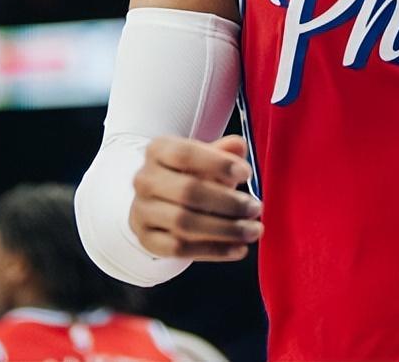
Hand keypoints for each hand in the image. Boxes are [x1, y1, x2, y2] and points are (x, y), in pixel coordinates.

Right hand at [129, 134, 262, 260]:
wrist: (158, 203)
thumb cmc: (188, 175)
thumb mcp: (205, 158)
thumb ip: (223, 151)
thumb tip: (239, 146)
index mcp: (158, 151)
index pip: (185, 154)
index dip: (218, 163)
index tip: (247, 173)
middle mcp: (145, 180)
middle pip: (187, 191)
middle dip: (228, 202)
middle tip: (256, 207)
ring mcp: (142, 212)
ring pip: (184, 223)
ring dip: (225, 229)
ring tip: (253, 230)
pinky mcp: (147, 240)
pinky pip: (181, 249)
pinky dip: (214, 250)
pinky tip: (239, 249)